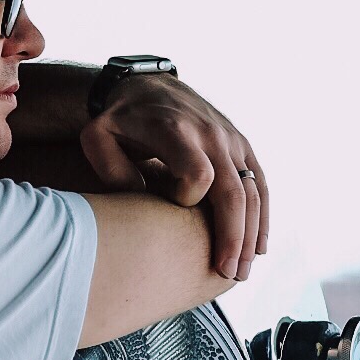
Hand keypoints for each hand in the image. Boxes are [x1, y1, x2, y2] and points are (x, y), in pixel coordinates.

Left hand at [79, 75, 266, 279]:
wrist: (148, 86)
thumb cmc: (118, 120)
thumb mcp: (98, 139)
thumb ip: (113, 171)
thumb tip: (141, 203)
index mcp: (176, 131)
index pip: (198, 173)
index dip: (188, 198)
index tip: (171, 209)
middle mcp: (212, 135)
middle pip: (233, 191)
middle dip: (232, 235)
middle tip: (227, 272)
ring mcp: (232, 140)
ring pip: (252, 192)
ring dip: (251, 233)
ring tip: (242, 271)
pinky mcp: (242, 146)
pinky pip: (259, 184)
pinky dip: (262, 216)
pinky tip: (257, 247)